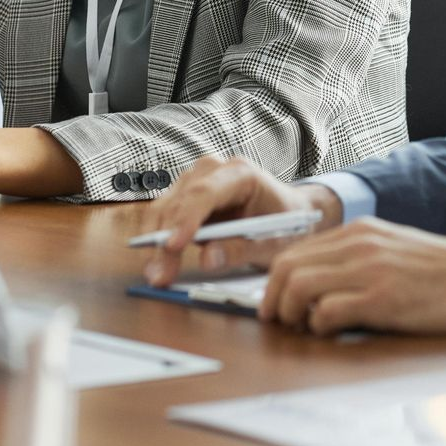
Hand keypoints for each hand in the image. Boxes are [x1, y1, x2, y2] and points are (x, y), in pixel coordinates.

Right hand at [140, 156, 342, 287]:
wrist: (289, 212)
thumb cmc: (284, 223)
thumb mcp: (273, 242)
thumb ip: (242, 250)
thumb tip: (207, 259)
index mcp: (242, 174)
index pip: (205, 193)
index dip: (186, 220)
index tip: (173, 246)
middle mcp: (215, 170)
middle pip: (180, 201)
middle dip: (165, 240)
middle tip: (160, 276)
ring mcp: (197, 180)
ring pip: (165, 207)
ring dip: (156, 242)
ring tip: (157, 274)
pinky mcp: (186, 195)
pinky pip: (164, 215)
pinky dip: (157, 239)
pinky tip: (158, 263)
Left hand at [257, 218, 445, 334]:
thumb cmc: (445, 272)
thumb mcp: (395, 249)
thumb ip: (359, 258)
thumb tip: (321, 283)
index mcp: (361, 231)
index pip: (295, 250)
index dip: (275, 281)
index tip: (275, 303)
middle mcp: (360, 243)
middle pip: (286, 266)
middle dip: (272, 299)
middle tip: (279, 321)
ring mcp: (370, 269)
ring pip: (298, 286)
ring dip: (290, 314)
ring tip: (304, 329)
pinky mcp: (382, 298)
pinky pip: (326, 312)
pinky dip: (319, 327)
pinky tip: (335, 332)